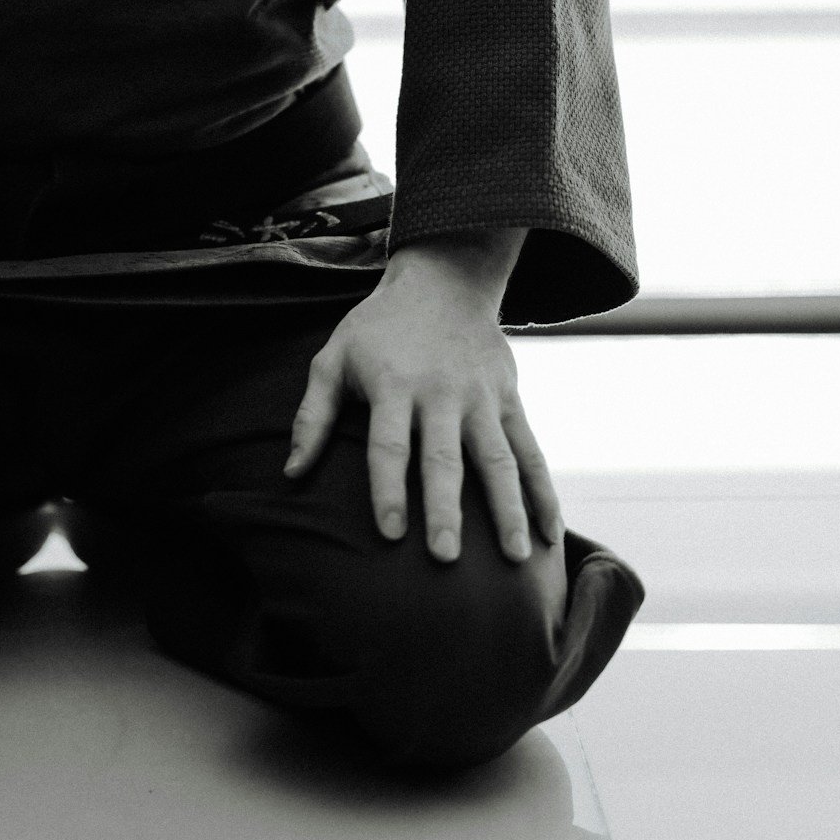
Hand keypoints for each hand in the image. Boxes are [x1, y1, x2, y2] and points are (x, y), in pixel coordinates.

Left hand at [282, 231, 561, 563]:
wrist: (443, 281)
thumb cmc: (378, 328)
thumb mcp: (334, 357)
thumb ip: (313, 416)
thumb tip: (291, 473)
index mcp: (393, 385)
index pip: (389, 444)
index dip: (388, 488)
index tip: (390, 533)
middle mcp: (441, 393)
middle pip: (444, 458)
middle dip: (445, 509)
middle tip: (446, 557)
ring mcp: (481, 397)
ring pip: (498, 459)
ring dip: (507, 509)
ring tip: (513, 558)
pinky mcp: (509, 399)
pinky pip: (530, 449)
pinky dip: (542, 491)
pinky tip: (549, 532)